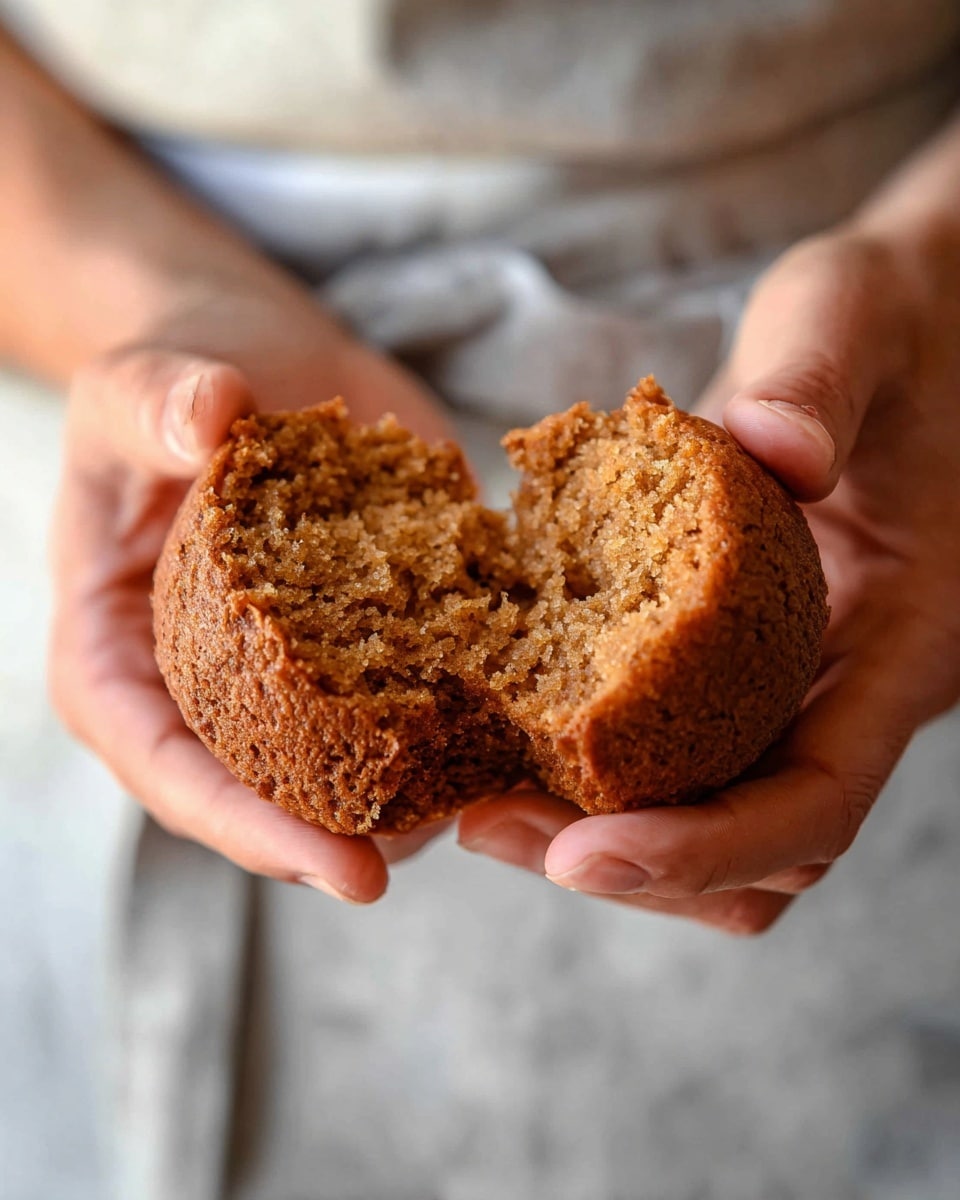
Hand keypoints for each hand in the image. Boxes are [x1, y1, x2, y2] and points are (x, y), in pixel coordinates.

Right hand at [49, 286, 451, 900]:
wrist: (254, 361)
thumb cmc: (169, 384)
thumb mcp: (137, 389)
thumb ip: (157, 406)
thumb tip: (212, 413)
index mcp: (127, 664)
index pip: (174, 774)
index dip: (253, 830)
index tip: (343, 869)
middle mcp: (213, 690)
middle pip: (274, 796)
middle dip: (355, 835)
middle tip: (448, 848)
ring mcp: (299, 673)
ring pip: (356, 764)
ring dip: (428, 789)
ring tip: (501, 798)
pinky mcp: (374, 637)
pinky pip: (417, 692)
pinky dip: (469, 711)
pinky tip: (525, 719)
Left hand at [459, 231, 959, 932]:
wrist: (907, 330)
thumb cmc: (893, 318)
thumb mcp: (852, 315)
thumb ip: (820, 378)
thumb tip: (776, 455)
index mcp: (903, 638)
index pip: (818, 799)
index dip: (708, 849)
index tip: (587, 857)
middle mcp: (852, 686)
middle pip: (757, 850)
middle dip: (634, 866)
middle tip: (491, 826)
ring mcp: (797, 681)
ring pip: (718, 820)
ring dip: (608, 835)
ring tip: (487, 802)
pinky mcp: (742, 657)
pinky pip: (680, 753)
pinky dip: (600, 770)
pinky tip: (514, 730)